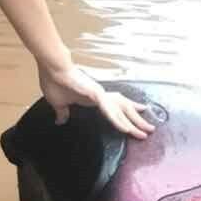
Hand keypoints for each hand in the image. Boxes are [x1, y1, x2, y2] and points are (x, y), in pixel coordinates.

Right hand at [38, 61, 155, 139]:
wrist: (51, 69)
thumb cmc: (54, 82)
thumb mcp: (58, 103)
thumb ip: (62, 112)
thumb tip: (60, 120)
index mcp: (92, 98)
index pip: (114, 107)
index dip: (125, 115)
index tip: (133, 122)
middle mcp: (100, 95)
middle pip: (123, 109)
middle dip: (137, 120)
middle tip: (149, 130)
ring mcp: (99, 94)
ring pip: (121, 110)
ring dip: (133, 122)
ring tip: (144, 132)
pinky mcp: (95, 94)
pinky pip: (110, 110)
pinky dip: (118, 120)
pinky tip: (125, 129)